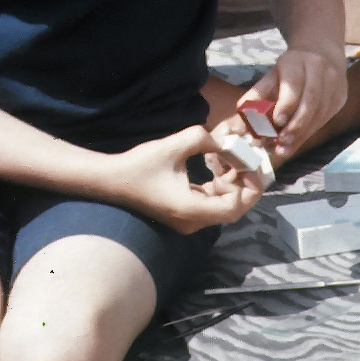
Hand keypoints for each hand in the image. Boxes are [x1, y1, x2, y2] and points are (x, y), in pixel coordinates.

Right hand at [101, 124, 266, 232]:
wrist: (110, 179)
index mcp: (191, 210)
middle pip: (232, 210)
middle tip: (249, 163)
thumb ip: (204, 138)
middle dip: (245, 186)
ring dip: (233, 184)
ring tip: (235, 160)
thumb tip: (225, 141)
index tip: (248, 166)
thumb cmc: (140, 164)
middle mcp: (192, 221)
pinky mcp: (183, 212)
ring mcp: (187, 219)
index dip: (247, 188)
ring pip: (223, 206)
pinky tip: (220, 167)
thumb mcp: (175, 144)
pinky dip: (219, 187)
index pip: (233, 208)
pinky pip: (211, 203)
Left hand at [239, 47, 347, 161]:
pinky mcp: (341, 95)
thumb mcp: (270, 77)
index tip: (277, 122)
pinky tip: (298, 140)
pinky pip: (327, 117)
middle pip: (311, 99)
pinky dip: (311, 131)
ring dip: (304, 132)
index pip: (294, 84)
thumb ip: (256, 97)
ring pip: (321, 111)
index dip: (286, 104)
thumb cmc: (290, 70)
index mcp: (297, 60)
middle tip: (282, 141)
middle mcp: (320, 69)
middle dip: (297, 124)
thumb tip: (241, 125)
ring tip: (286, 146)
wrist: (321, 53)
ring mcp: (334, 82)